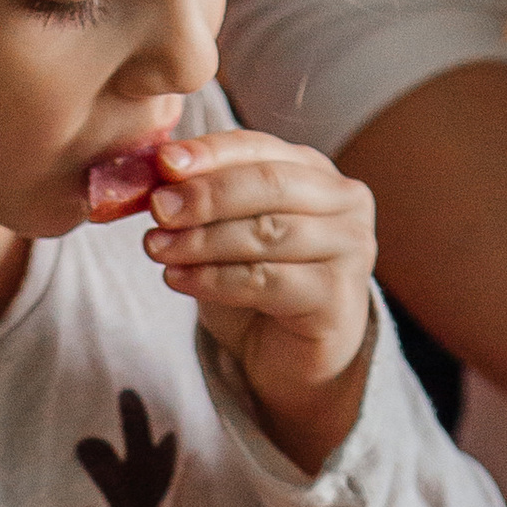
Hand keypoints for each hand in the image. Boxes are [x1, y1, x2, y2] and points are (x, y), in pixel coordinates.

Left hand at [142, 123, 375, 470]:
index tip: (164, 162)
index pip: (260, 147)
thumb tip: (157, 171)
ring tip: (156, 248)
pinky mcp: (338, 295)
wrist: (290, 359)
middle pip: (269, 185)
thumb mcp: (225, 232)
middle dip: (206, 195)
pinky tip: (178, 279)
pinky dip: (215, 279)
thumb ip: (202, 199)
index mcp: (315, 172)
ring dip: (203, 240)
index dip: (211, 152)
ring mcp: (350, 247)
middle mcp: (344, 203)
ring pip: (266, 232)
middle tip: (157, 208)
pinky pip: (267, 280)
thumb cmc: (257, 287)